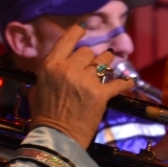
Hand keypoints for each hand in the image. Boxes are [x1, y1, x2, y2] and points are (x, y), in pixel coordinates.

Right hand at [29, 24, 133, 148]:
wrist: (56, 139)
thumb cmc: (43, 117)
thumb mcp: (37, 90)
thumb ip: (47, 76)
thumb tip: (55, 70)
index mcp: (50, 66)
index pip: (67, 40)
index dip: (78, 31)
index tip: (85, 27)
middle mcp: (68, 68)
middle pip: (87, 52)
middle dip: (90, 58)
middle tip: (92, 66)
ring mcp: (86, 80)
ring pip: (104, 62)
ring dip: (107, 64)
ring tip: (110, 66)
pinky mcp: (101, 94)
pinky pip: (118, 84)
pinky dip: (125, 83)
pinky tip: (130, 82)